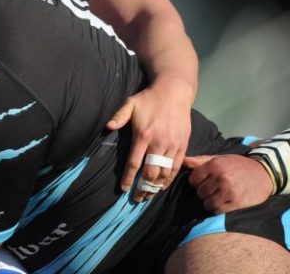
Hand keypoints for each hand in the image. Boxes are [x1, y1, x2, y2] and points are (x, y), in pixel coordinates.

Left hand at [107, 75, 191, 201]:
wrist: (174, 92)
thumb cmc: (149, 99)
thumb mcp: (130, 103)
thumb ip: (118, 116)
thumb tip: (107, 127)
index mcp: (143, 136)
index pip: (134, 163)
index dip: (128, 178)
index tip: (123, 189)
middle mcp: (159, 143)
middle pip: (150, 173)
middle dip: (143, 187)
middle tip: (136, 198)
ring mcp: (172, 145)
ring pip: (165, 173)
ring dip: (156, 186)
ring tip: (148, 196)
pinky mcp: (183, 145)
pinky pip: (177, 167)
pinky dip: (170, 179)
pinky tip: (163, 185)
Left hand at [184, 154, 273, 213]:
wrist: (263, 173)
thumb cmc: (237, 165)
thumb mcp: (219, 159)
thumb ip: (199, 161)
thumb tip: (182, 160)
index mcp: (215, 165)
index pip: (193, 180)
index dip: (196, 182)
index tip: (204, 182)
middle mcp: (221, 178)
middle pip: (200, 192)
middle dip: (203, 192)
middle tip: (212, 190)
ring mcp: (229, 192)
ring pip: (207, 203)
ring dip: (210, 202)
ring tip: (217, 197)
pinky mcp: (237, 203)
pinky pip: (218, 211)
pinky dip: (218, 208)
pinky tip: (223, 203)